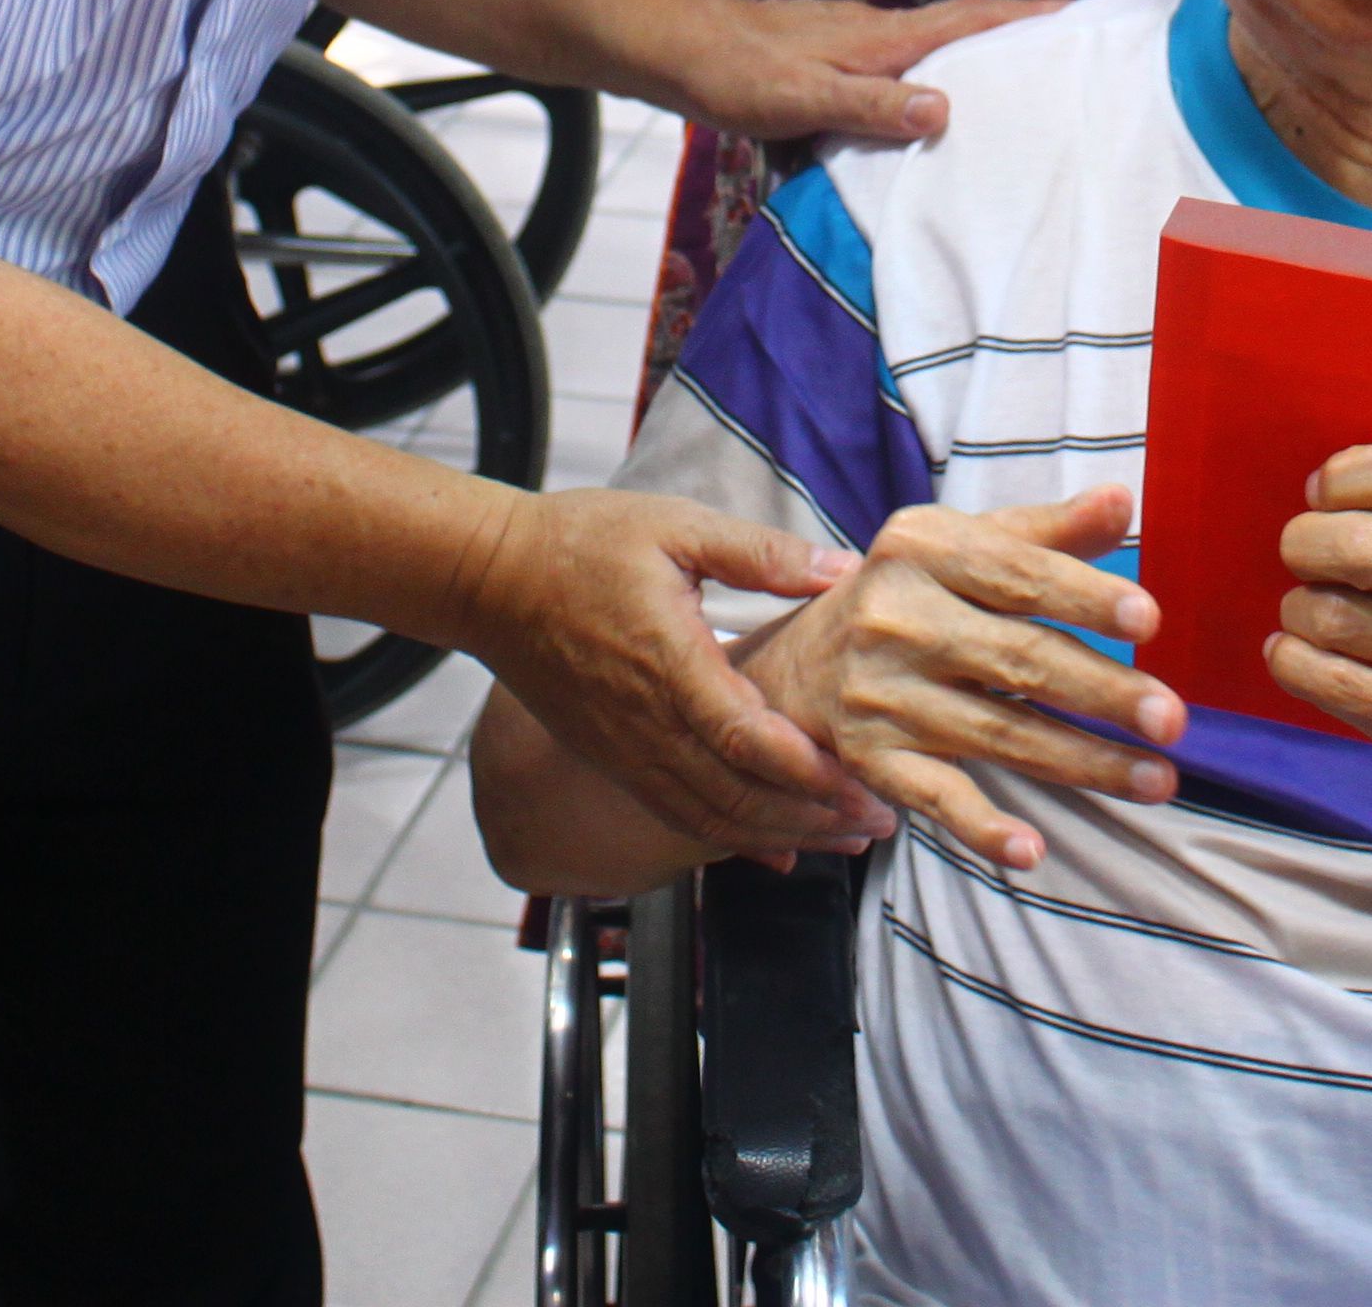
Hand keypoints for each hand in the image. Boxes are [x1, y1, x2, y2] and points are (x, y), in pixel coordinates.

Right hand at [461, 486, 883, 858]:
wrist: (492, 580)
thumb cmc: (579, 543)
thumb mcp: (676, 526)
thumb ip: (760, 554)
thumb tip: (839, 569)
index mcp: (670, 665)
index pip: (749, 739)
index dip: (810, 770)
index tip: (866, 783)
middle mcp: (647, 725)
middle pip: (739, 795)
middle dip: (815, 816)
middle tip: (880, 821)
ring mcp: (626, 751)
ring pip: (711, 817)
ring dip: (782, 833)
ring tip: (843, 839)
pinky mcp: (613, 759)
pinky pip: (678, 814)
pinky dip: (732, 838)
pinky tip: (774, 844)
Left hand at [657, 0, 1054, 148]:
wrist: (673, 49)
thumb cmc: (735, 75)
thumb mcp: (803, 98)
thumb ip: (871, 106)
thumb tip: (946, 108)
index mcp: (880, 38)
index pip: (967, 18)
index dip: (1024, 15)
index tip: (1078, 12)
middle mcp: (874, 31)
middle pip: (959, 27)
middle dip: (1014, 33)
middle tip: (1066, 50)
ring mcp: (850, 41)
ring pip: (928, 45)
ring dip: (972, 55)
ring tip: (1013, 81)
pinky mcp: (829, 57)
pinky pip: (897, 62)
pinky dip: (928, 74)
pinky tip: (925, 102)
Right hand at [738, 488, 1182, 871]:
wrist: (798, 663)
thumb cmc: (912, 592)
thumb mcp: (966, 545)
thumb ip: (1049, 532)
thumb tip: (1124, 502)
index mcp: (921, 548)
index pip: (1017, 574)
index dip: (1084, 597)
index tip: (1149, 621)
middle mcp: (894, 617)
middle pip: (1017, 658)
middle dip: (1101, 691)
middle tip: (1172, 717)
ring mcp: (881, 694)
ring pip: (998, 732)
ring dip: (1082, 761)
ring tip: (1157, 778)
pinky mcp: (872, 759)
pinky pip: (935, 798)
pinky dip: (981, 827)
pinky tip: (1031, 849)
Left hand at [1272, 444, 1371, 879]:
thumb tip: (1325, 486)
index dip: (1347, 475)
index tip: (1325, 492)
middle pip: (1362, 544)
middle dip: (1306, 540)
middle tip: (1306, 550)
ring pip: (1332, 615)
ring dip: (1300, 605)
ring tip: (1316, 608)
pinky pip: (1324, 679)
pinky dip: (1290, 657)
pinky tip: (1298, 650)